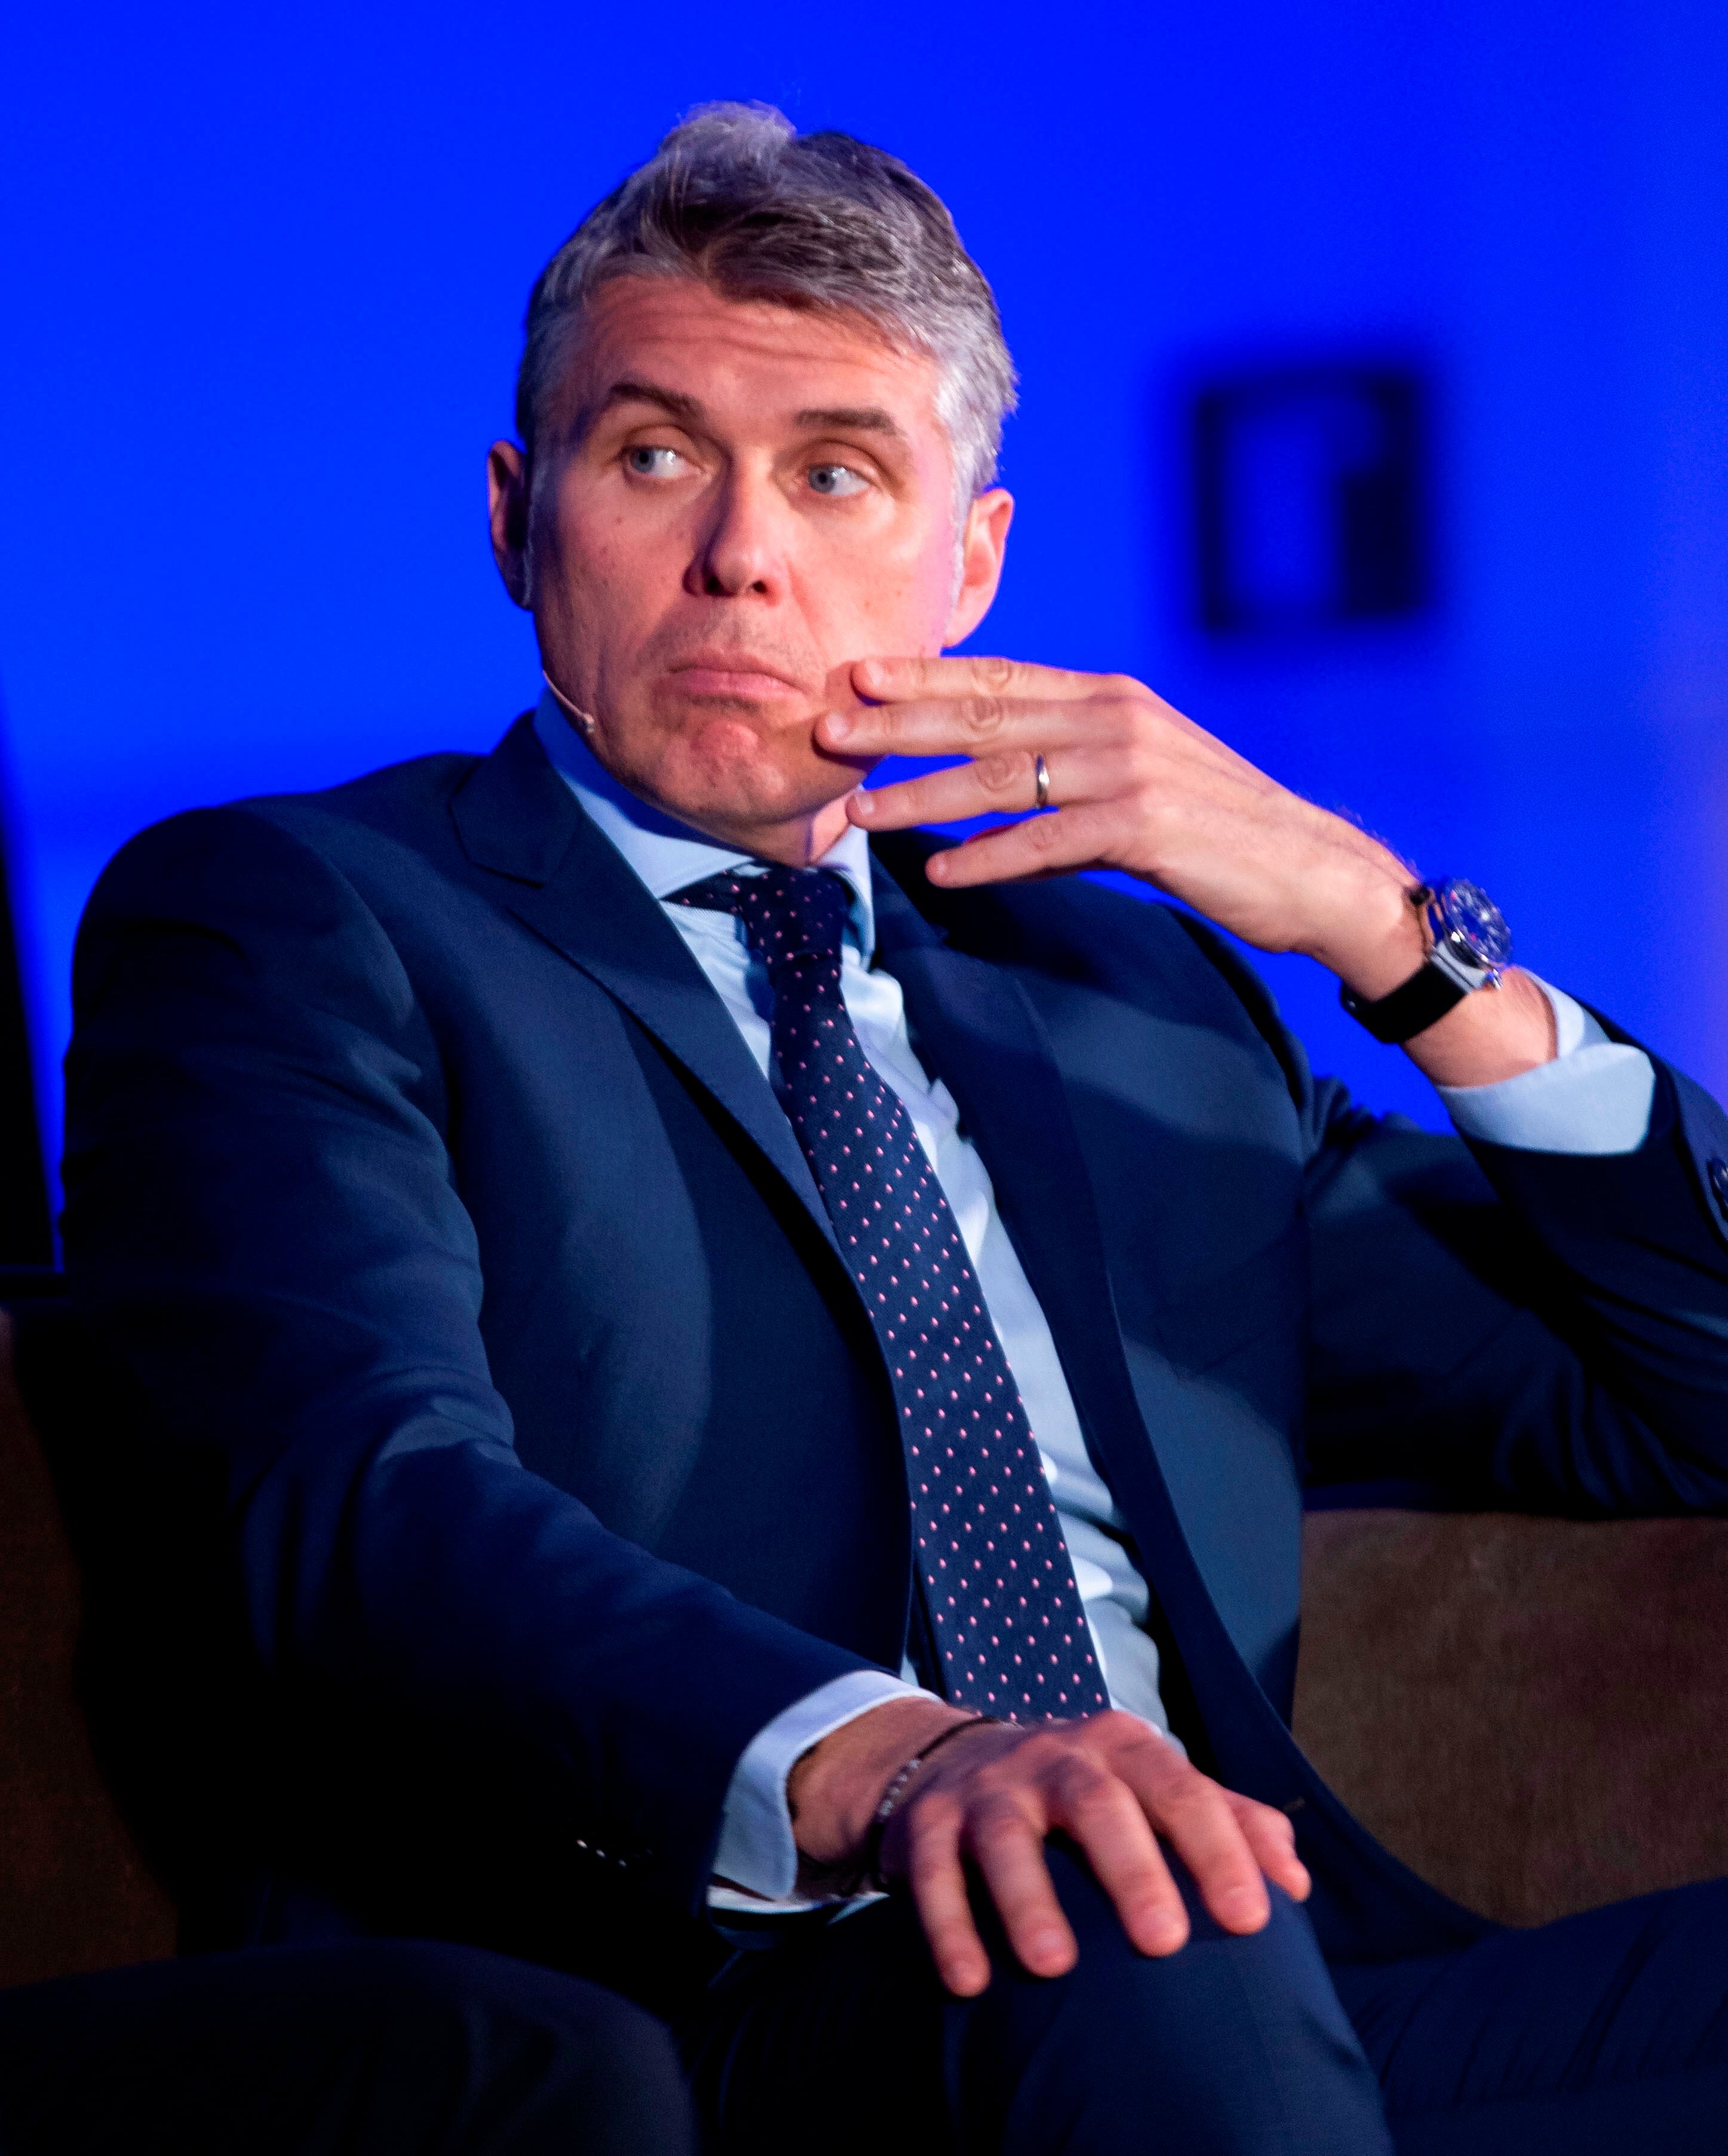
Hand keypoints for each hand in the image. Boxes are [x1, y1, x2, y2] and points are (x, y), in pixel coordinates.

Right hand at [788, 1702, 1308, 1998]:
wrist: (954, 1760)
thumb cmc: (1083, 1793)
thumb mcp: (1152, 1787)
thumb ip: (1227, 1820)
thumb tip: (1296, 1882)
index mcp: (1122, 1748)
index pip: (1180, 1788)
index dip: (1218, 1848)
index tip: (1254, 1917)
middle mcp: (1055, 1757)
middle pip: (1097, 1802)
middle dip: (1132, 1868)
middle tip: (1163, 1942)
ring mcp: (988, 1788)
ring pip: (1007, 1835)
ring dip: (1028, 1897)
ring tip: (1052, 1966)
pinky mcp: (927, 1822)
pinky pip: (931, 1870)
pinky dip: (947, 1923)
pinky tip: (968, 1980)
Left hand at [819, 654, 1555, 1085]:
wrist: (1314, 870)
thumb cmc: (1219, 829)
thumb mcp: (1139, 775)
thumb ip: (1070, 763)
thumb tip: (995, 782)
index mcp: (1108, 696)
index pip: (995, 678)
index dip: (920, 677)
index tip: (853, 676)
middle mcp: (1113, 717)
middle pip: (981, 715)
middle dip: (895, 722)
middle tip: (823, 727)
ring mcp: (1129, 768)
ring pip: (1000, 778)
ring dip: (920, 796)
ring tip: (855, 811)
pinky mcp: (1145, 824)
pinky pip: (1048, 841)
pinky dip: (991, 858)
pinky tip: (939, 873)